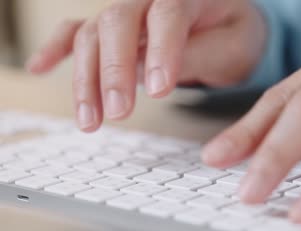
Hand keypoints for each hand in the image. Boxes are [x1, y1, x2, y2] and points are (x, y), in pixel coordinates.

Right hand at [26, 0, 265, 131]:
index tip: (159, 91)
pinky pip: (77, 30)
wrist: (227, 24)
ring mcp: (127, 13)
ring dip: (86, 78)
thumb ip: (199, 54)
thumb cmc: (234, 34)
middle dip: (114, 69)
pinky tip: (41, 68)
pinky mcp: (114, 30)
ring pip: (93, 34)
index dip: (161, 51)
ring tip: (90, 121)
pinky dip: (57, 49)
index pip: (167, 15)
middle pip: (118, 22)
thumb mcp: (233, 47)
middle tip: (119, 112)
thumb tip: (156, 74)